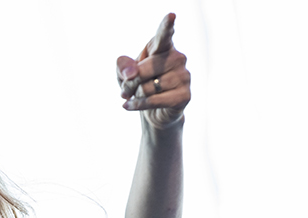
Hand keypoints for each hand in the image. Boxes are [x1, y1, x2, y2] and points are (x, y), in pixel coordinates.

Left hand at [117, 13, 189, 129]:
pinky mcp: (184, 95)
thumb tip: (131, 73)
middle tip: (125, 90)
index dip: (167, 25)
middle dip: (128, 83)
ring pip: (147, 87)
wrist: (153, 110)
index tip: (171, 16)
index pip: (164, 34)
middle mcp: (177, 57)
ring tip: (137, 96)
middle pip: (143, 70)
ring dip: (135, 95)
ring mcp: (184, 76)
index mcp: (163, 46)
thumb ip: (123, 66)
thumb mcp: (124, 72)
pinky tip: (130, 106)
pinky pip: (153, 100)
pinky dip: (137, 105)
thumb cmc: (139, 84)